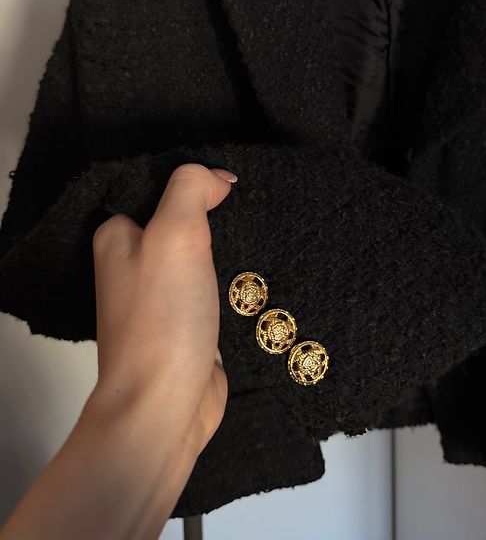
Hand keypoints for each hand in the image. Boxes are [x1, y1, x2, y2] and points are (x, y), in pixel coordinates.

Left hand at [90, 163, 236, 460]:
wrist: (167, 406)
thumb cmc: (162, 320)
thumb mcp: (175, 235)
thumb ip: (191, 190)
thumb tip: (218, 178)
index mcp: (119, 236)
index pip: (158, 186)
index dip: (195, 178)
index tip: (232, 182)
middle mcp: (137, 263)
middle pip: (184, 219)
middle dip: (219, 212)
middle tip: (255, 204)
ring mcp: (165, 294)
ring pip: (205, 252)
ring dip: (233, 245)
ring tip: (267, 231)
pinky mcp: (191, 320)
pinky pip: (218, 284)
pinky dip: (239, 277)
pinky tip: (264, 269)